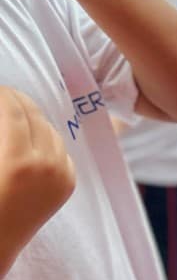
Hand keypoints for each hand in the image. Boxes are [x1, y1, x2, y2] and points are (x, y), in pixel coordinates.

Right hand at [0, 85, 75, 277]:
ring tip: (13, 117)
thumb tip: (3, 102)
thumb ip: (2, 131)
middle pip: (35, 116)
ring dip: (32, 120)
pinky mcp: (68, 184)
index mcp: (18, 161)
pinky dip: (46, 141)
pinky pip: (60, 150)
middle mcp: (47, 167)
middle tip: (3, 98)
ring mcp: (61, 177)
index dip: (3, 95)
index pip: (14, 110)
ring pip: (51, 130)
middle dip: (16, 103)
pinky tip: (29, 139)